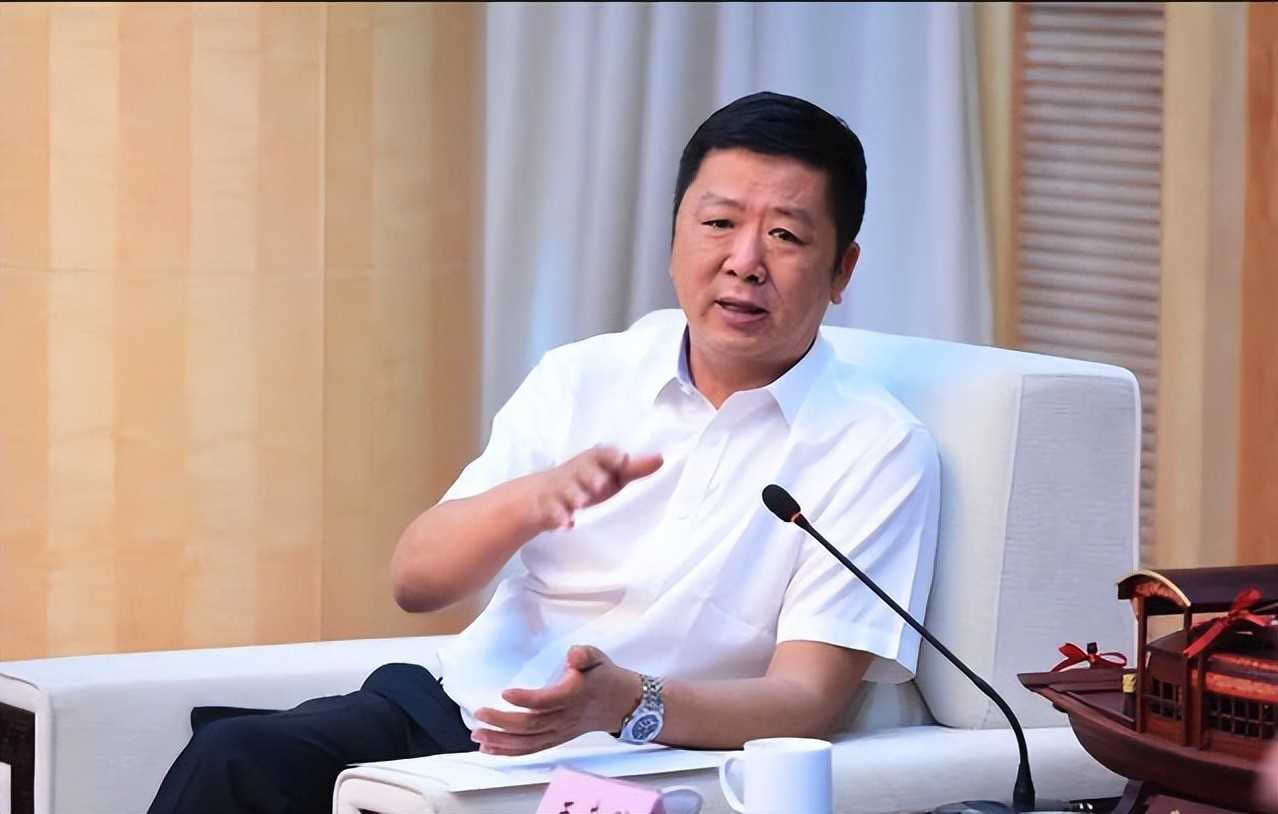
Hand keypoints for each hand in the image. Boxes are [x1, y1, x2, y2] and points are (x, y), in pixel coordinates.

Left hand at [470, 645, 640, 755]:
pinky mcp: (555, 739)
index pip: (548, 701)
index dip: (527, 699)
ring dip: (501, 741)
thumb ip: (585, 654)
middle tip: (480, 713)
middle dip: (503, 722)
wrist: (619, 704)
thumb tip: (574, 655)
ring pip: (528, 742)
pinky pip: (531, 749)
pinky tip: (489, 748)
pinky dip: (509, 751)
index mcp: (575, 695)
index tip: (505, 692)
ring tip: (478, 735)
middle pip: (532, 725)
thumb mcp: (598, 658)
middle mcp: (565, 718)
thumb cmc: (604, 678)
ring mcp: (559, 732)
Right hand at [532, 446, 661, 531]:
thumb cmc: (585, 482)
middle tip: (602, 486)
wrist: (541, 495)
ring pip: (567, 491)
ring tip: (581, 503)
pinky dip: (559, 518)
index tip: (623, 460)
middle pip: (584, 473)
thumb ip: (633, 469)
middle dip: (592, 478)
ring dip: (575, 496)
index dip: (612, 457)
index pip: (602, 455)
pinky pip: (552, 512)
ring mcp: (560, 490)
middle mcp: (576, 473)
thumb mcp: (609, 474)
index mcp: (593, 462)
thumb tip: (661, 459)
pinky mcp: (548, 508)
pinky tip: (567, 524)